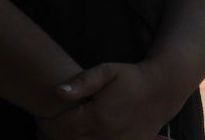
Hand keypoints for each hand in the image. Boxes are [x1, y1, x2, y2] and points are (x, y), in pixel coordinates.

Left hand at [36, 62, 178, 139]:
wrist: (161, 91)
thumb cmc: (131, 78)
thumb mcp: (108, 71)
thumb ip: (83, 81)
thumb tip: (58, 92)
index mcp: (98, 116)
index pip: (58, 129)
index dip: (45, 123)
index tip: (42, 115)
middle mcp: (105, 136)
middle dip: (51, 135)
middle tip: (48, 124)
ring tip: (63, 131)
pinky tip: (80, 135)